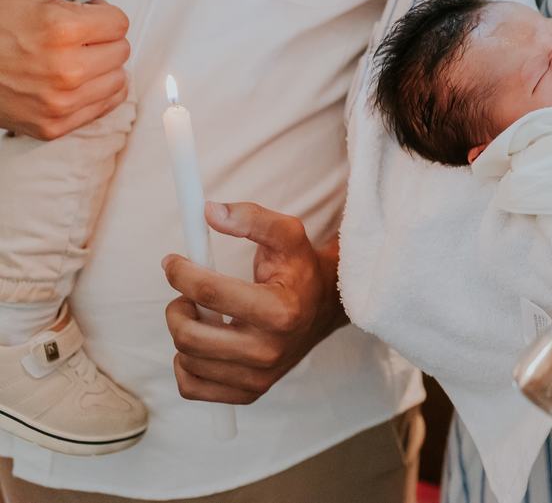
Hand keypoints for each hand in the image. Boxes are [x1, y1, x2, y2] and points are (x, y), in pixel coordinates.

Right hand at [0, 0, 130, 139]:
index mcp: (63, 29)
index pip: (119, 20)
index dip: (97, 12)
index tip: (74, 13)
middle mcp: (66, 70)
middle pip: (121, 49)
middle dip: (100, 38)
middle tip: (68, 34)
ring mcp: (61, 102)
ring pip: (119, 78)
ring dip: (102, 64)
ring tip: (68, 55)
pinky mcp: (56, 125)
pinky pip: (107, 105)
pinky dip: (96, 91)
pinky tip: (71, 77)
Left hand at [162, 201, 348, 403]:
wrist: (325, 309)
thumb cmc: (300, 269)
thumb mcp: (287, 234)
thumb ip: (251, 219)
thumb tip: (209, 212)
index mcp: (280, 311)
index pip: (209, 294)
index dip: (180, 272)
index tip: (173, 261)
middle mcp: (270, 351)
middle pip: (190, 335)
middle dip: (177, 307)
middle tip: (186, 294)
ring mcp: (259, 377)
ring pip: (187, 360)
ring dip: (183, 332)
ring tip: (201, 315)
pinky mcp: (249, 393)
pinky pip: (191, 387)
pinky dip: (186, 365)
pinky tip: (204, 344)